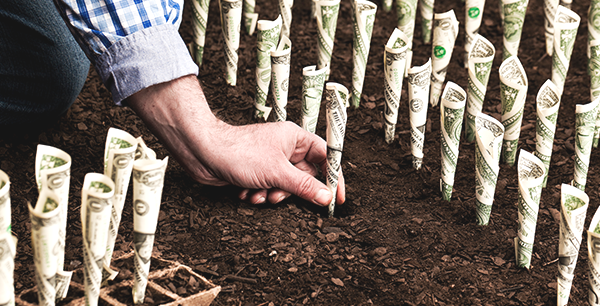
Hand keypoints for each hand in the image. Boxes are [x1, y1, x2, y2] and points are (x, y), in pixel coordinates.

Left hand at [126, 75, 344, 205]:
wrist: (204, 153)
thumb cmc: (238, 152)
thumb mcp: (277, 173)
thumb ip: (304, 186)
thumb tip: (326, 197)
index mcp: (295, 138)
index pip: (325, 156)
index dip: (333, 176)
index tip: (337, 196)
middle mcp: (285, 147)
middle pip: (305, 175)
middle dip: (292, 190)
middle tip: (282, 196)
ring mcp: (270, 159)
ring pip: (286, 185)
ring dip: (274, 194)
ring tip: (261, 194)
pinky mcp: (257, 171)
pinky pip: (270, 187)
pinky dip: (261, 194)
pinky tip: (247, 193)